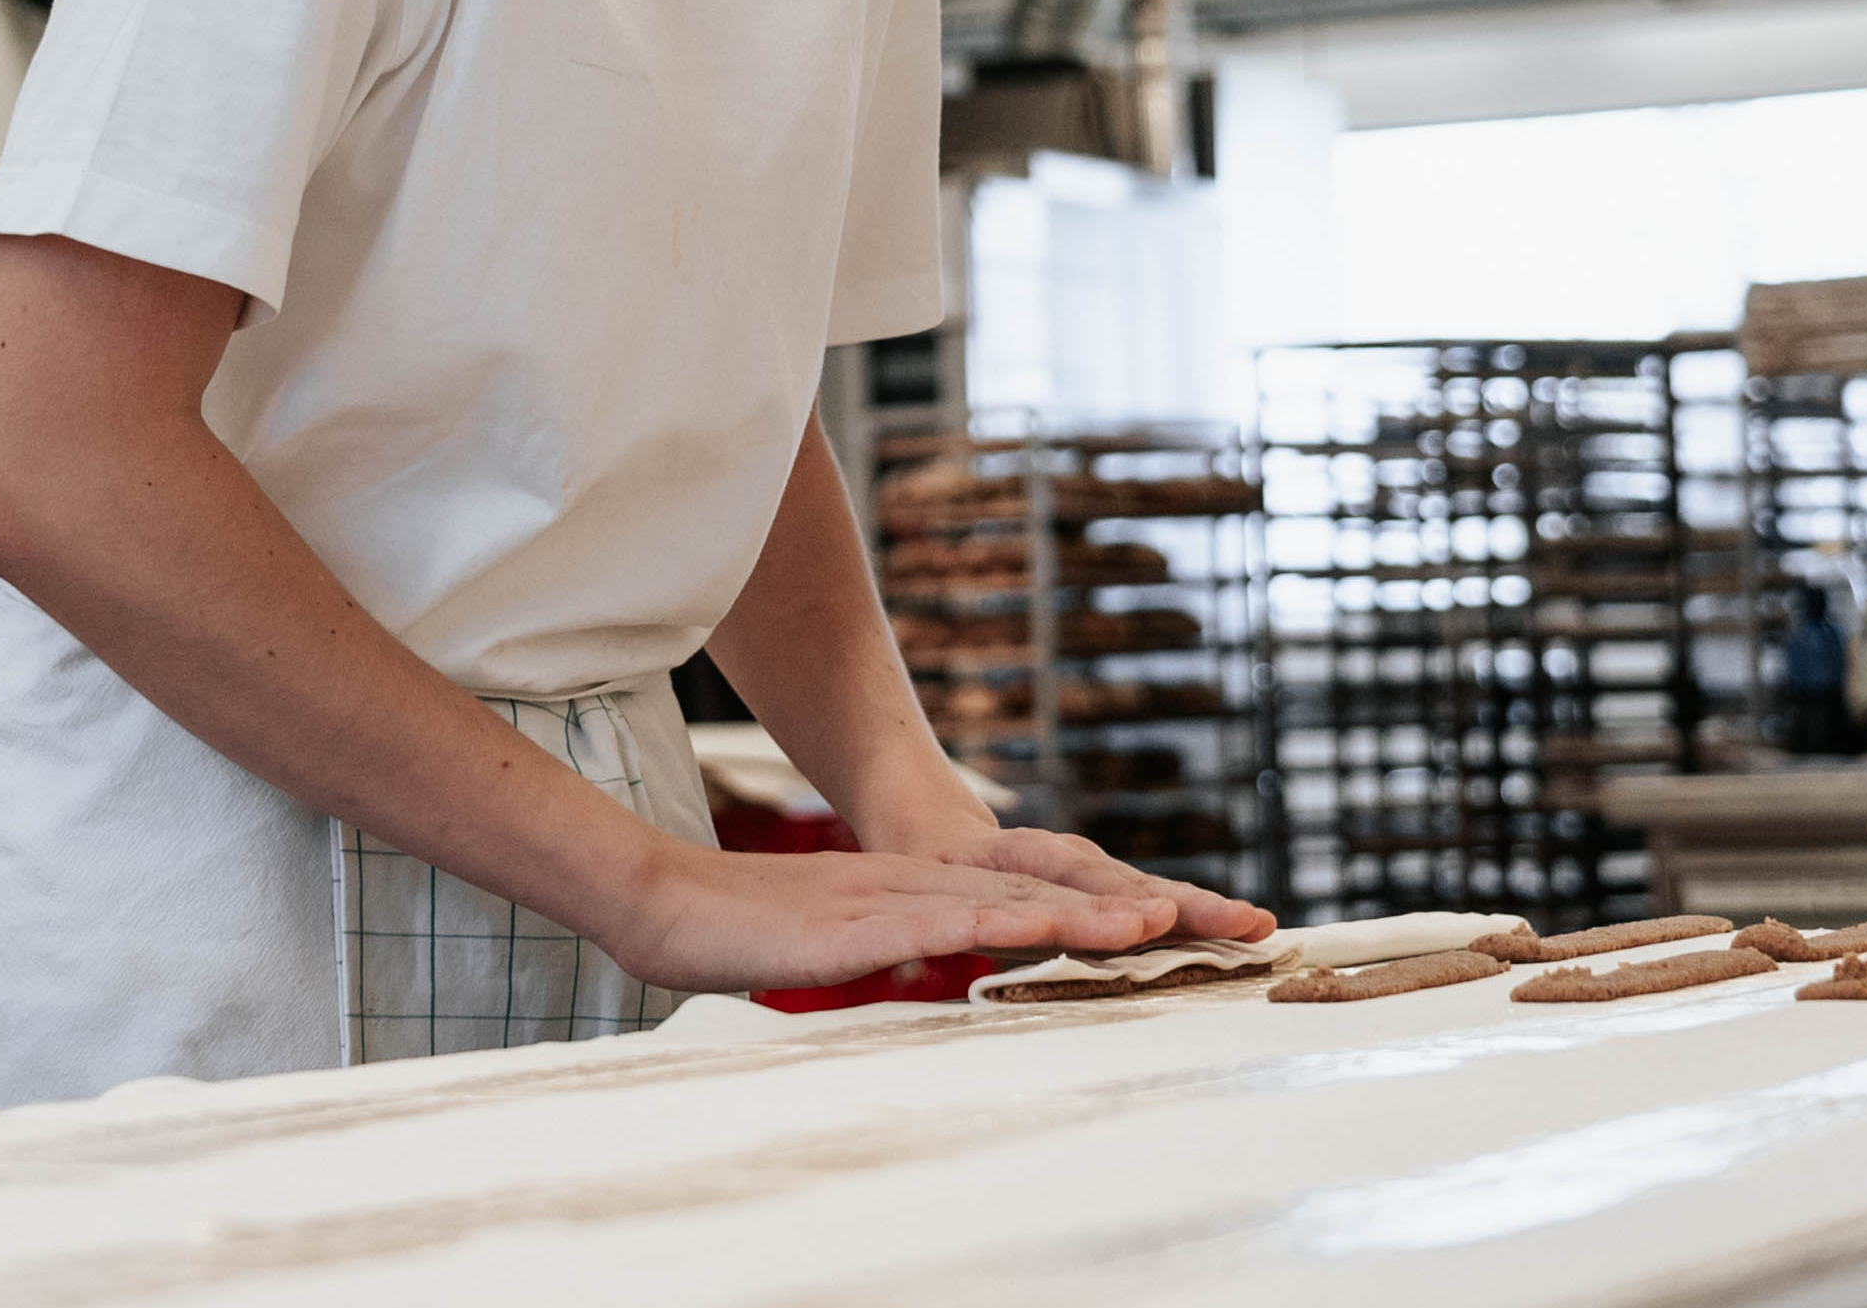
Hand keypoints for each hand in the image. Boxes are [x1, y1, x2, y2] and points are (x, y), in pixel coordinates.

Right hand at [597, 836, 1194, 995]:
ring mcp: (888, 901)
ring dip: (1084, 914)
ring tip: (1159, 921)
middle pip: (1040, 897)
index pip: (1026, 906)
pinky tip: (1045, 929)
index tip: (1178, 932)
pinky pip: (939, 924)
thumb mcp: (828, 952)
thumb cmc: (732, 934)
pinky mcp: (855, 924)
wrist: (658, 903)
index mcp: (915, 897)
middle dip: (1128, 910)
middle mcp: (916, 889)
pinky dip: (1000, 925)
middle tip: (1208, 924)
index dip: (1103, 915)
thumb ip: (878, 957)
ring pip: (1005, 905)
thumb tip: (915, 976)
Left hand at [915, 825, 1277, 945]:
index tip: (1150, 923)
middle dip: (1186, 904)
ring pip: (1148, 889)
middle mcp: (1060, 858)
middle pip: (1126, 882)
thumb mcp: (917, 904)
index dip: (1106, 907)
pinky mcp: (1103, 883)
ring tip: (1255, 927)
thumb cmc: (928, 877)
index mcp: (1009, 859)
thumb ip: (919, 943)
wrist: (936, 831)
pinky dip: (1196, 911)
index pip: (1065, 880)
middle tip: (1243, 923)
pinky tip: (1241, 930)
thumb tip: (903, 969)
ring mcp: (1087, 869)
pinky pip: (1152, 898)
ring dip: (1202, 908)